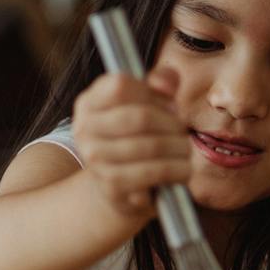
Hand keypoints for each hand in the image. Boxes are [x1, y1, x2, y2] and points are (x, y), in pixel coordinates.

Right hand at [71, 67, 189, 224]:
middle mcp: (85, 128)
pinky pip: (152, 173)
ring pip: (150, 146)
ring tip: (185, 150)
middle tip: (183, 131)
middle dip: (172, 124)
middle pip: (141, 116)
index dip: (152, 93)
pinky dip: (175, 170)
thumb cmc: (138, 136)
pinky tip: (181, 169)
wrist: (120, 186)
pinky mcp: (110, 185)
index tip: (167, 104)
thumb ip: (160, 83)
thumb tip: (165, 83)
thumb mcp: (148, 103)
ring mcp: (94, 158)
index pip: (120, 85)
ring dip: (178, 149)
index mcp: (90, 102)